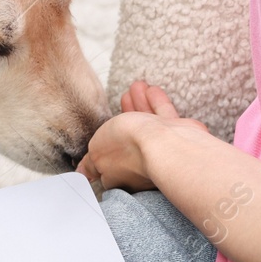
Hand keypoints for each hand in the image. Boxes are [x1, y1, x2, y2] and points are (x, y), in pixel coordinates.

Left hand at [78, 81, 210, 190]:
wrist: (164, 143)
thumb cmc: (129, 149)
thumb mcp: (97, 153)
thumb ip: (90, 162)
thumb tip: (83, 173)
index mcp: (120, 174)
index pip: (110, 163)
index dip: (106, 145)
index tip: (104, 130)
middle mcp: (140, 163)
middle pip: (129, 138)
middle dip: (124, 117)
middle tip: (123, 98)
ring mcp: (160, 149)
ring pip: (147, 124)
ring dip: (139, 105)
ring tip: (135, 87)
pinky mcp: (177, 135)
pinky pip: (164, 116)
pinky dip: (156, 103)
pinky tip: (151, 90)